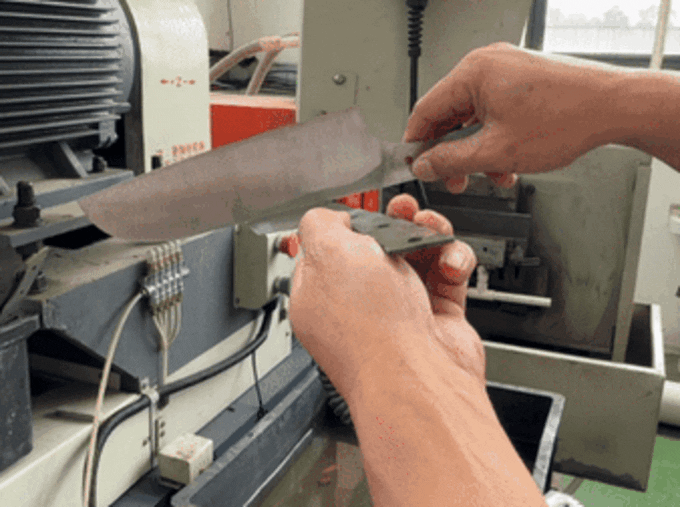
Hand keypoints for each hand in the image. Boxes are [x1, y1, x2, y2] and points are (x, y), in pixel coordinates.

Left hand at [289, 195, 482, 402]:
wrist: (418, 377)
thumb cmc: (369, 328)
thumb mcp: (328, 253)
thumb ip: (320, 225)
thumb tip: (331, 218)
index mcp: (320, 294)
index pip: (327, 251)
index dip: (346, 226)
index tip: (363, 210)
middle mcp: (357, 306)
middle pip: (376, 250)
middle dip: (393, 223)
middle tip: (403, 211)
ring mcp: (398, 313)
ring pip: (416, 257)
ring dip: (428, 236)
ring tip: (432, 230)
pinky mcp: (436, 319)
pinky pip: (446, 276)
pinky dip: (453, 261)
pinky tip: (449, 264)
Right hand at [404, 42, 620, 192]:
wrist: (615, 106)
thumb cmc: (567, 118)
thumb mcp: (496, 151)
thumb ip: (451, 161)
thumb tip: (424, 165)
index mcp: (473, 72)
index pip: (425, 111)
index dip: (416, 145)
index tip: (415, 167)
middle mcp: (487, 64)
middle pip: (449, 115)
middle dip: (452, 153)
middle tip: (455, 179)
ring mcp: (506, 69)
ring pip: (473, 117)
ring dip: (477, 150)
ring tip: (492, 173)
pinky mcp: (521, 79)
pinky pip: (493, 111)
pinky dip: (494, 137)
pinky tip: (507, 160)